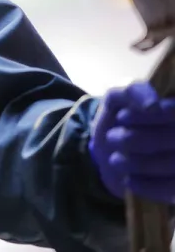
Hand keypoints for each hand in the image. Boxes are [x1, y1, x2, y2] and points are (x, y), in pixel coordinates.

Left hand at [89, 81, 174, 203]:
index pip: (173, 113)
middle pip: (172, 138)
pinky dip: (148, 186)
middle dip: (136, 140)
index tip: (121, 117)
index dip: (149, 117)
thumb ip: (134, 92)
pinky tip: (129, 181)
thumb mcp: (120, 99)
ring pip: (172, 164)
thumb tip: (153, 105)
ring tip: (116, 160)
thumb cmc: (120, 119)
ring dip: (138, 163)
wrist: (112, 153)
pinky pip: (173, 189)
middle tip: (112, 138)